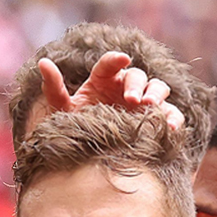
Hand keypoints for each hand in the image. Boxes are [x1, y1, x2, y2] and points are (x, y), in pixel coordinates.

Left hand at [39, 51, 184, 132]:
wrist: (85, 157)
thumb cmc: (73, 129)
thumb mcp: (60, 110)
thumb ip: (53, 88)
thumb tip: (43, 63)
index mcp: (102, 80)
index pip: (110, 64)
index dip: (116, 60)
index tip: (122, 59)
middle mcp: (124, 87)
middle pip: (137, 76)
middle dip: (136, 84)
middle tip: (132, 99)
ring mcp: (142, 103)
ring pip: (158, 88)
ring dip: (156, 94)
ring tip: (149, 106)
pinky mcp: (155, 119)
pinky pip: (170, 113)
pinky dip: (173, 117)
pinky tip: (170, 127)